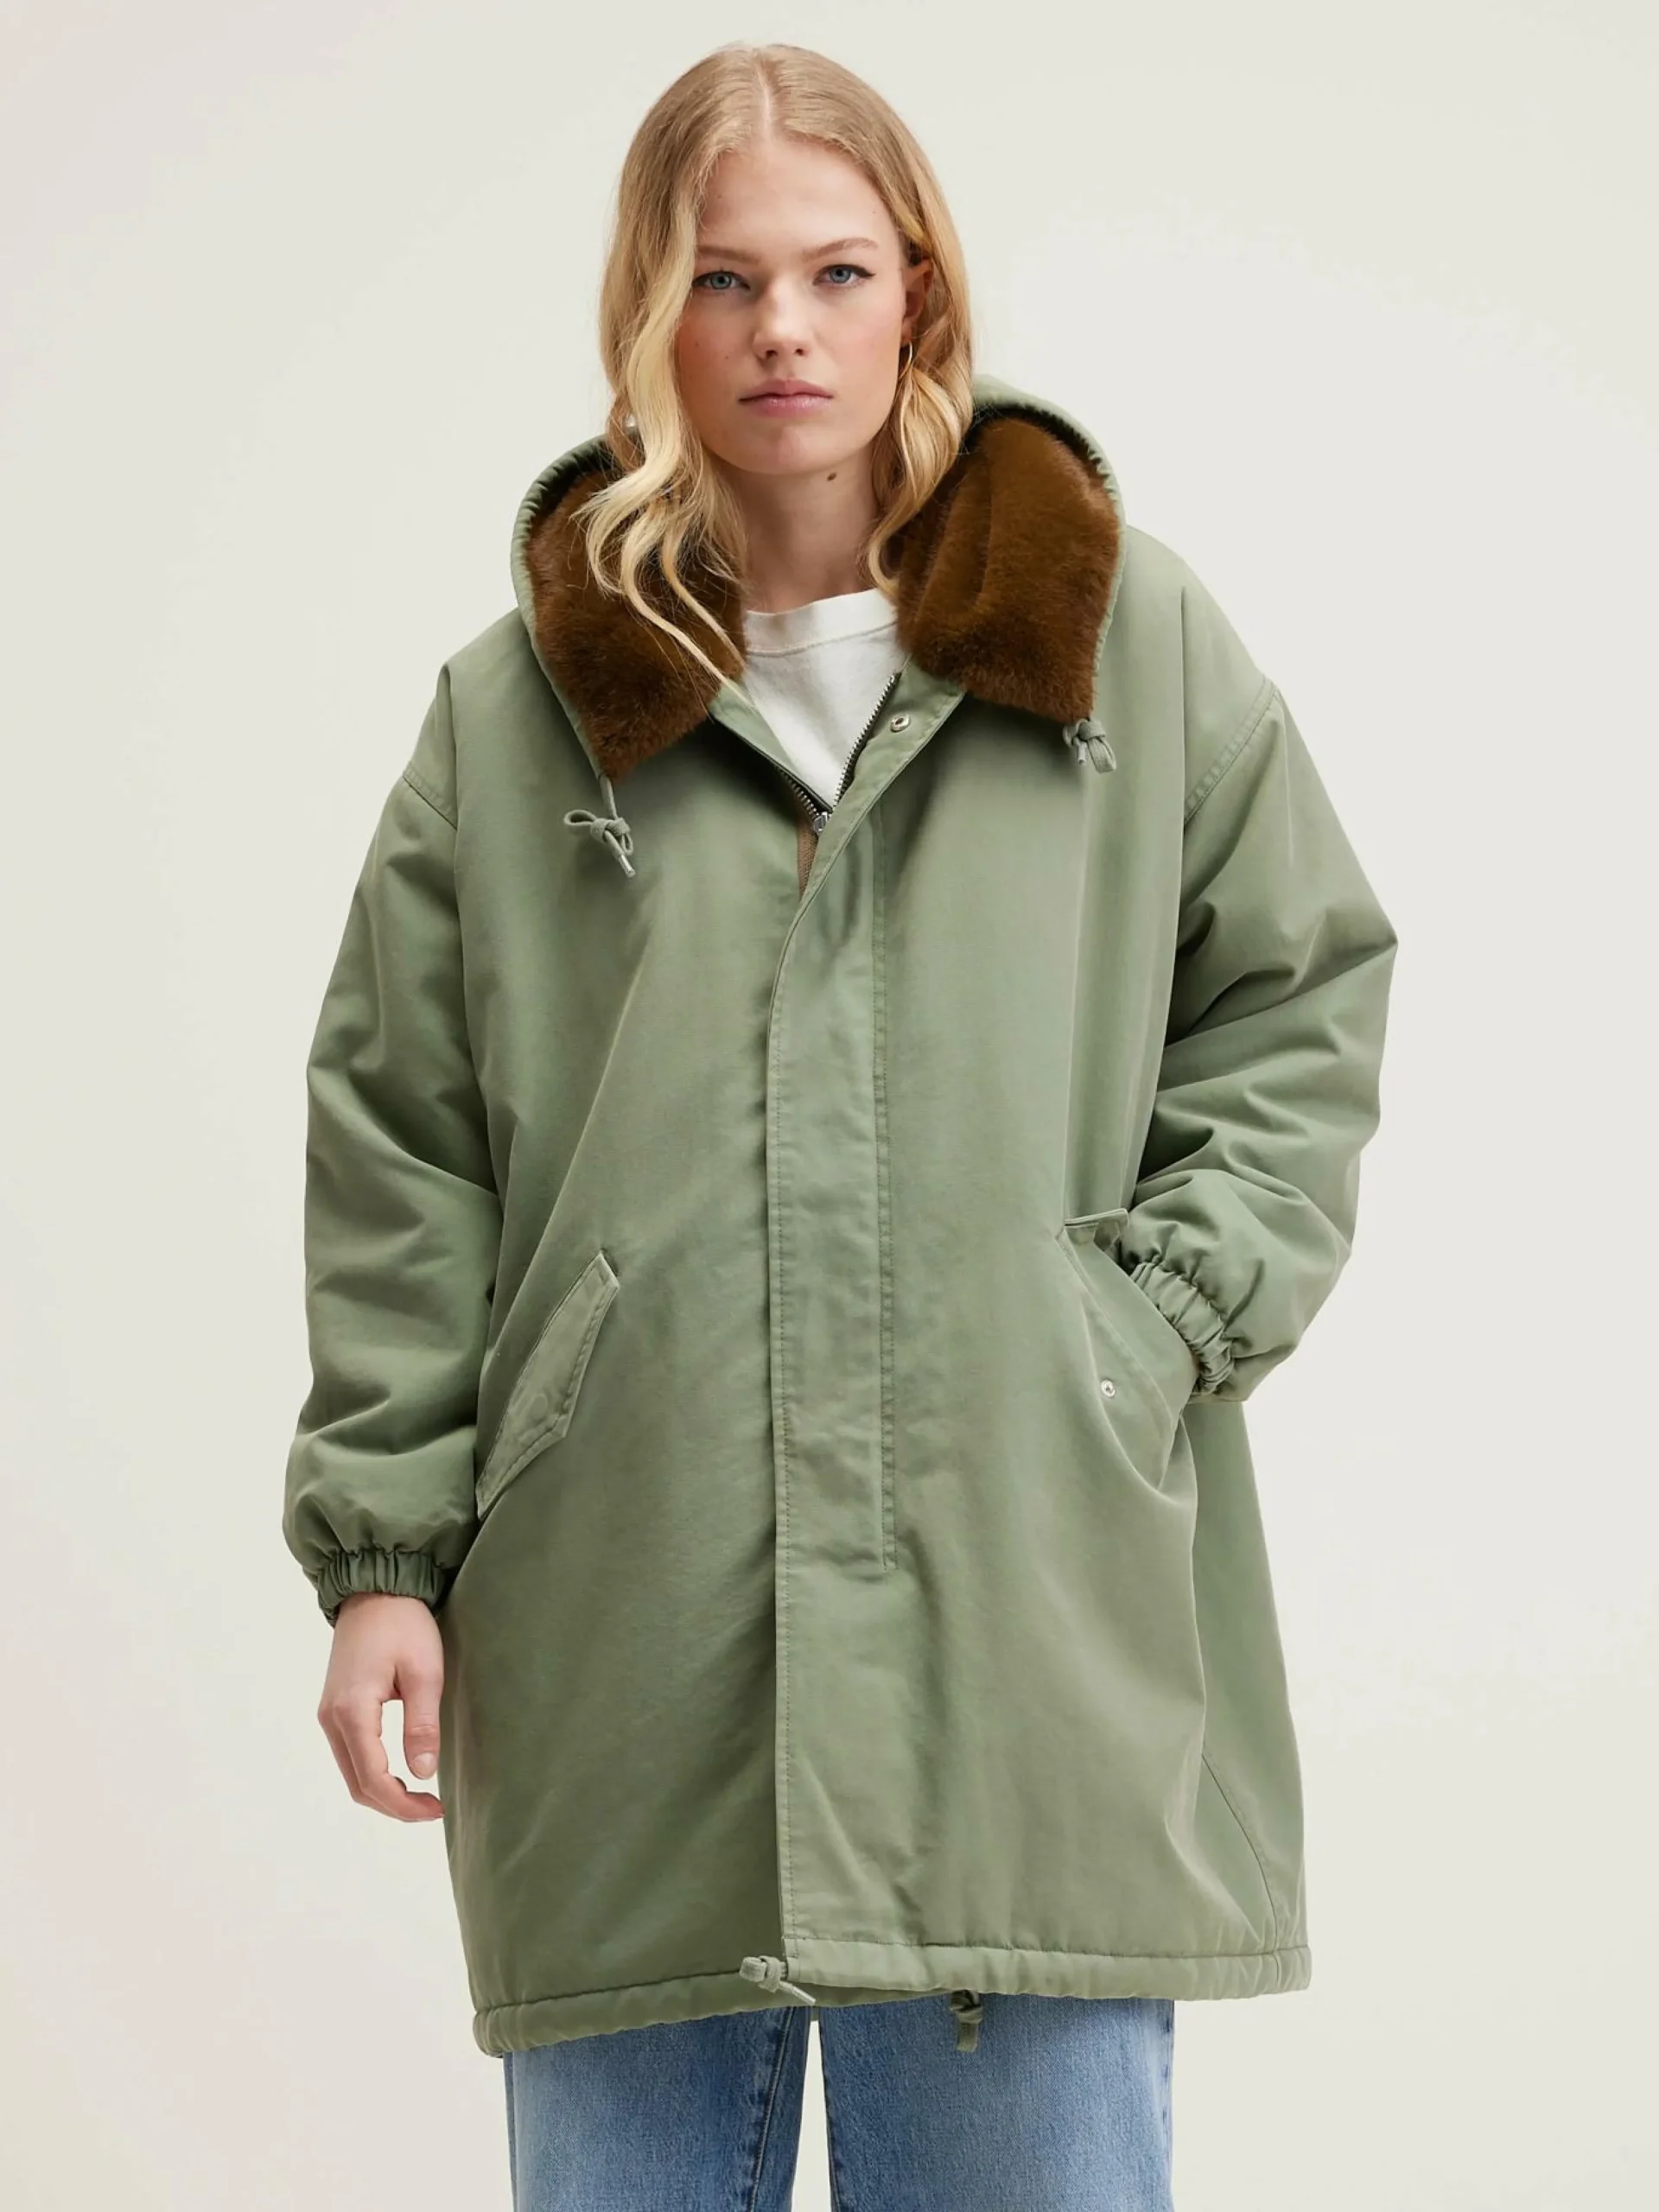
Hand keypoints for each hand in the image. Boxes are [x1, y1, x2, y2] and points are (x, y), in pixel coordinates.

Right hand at [317, 1593, 445, 1821]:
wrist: (374, 1589)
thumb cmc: (403, 1624)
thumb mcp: (424, 1672)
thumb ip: (422, 1724)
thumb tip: (423, 1774)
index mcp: (352, 1711)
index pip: (373, 1779)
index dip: (404, 1804)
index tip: (437, 1810)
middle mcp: (332, 1718)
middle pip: (358, 1784)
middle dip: (394, 1805)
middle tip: (433, 1809)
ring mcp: (329, 1714)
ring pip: (352, 1773)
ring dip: (383, 1792)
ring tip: (421, 1797)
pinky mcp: (335, 1708)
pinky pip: (350, 1755)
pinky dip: (373, 1773)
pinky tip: (401, 1772)